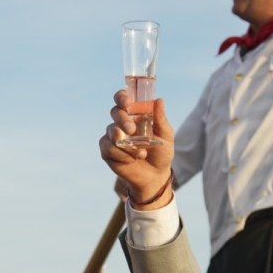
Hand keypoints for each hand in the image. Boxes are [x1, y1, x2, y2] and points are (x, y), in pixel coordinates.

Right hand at [99, 90, 173, 208]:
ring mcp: (113, 137)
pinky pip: (108, 148)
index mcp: (135, 114)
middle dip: (122, 120)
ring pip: (111, 132)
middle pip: (115, 112)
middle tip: (132, 130)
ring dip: (126, 144)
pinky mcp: (107, 151)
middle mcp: (122, 123)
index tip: (126, 102)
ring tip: (141, 154)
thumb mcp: (165, 136)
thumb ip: (160, 119)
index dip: (121, 97)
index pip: (123, 99)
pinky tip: (131, 160)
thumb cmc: (161, 152)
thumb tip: (158, 100)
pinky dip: (120, 154)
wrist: (155, 175)